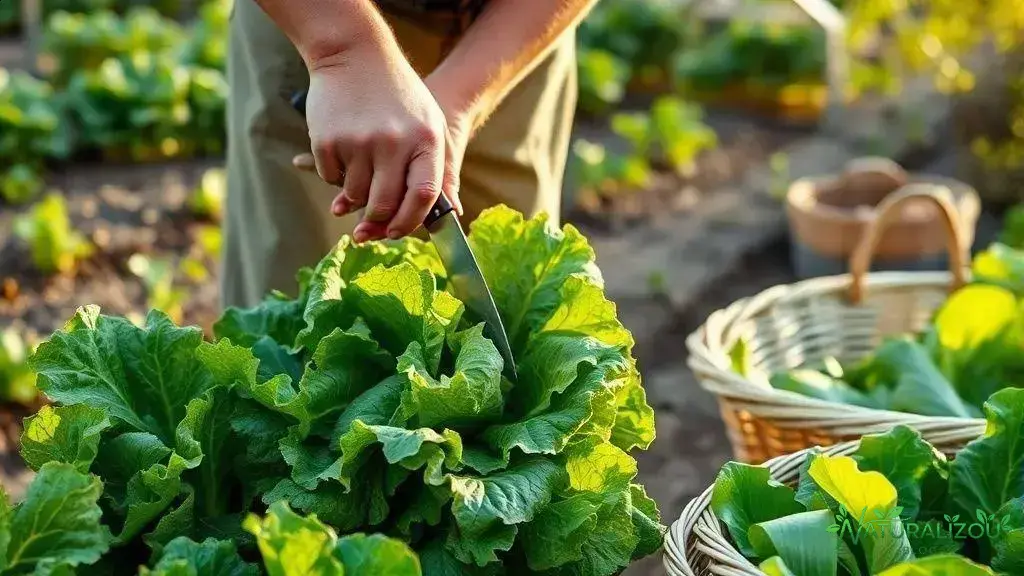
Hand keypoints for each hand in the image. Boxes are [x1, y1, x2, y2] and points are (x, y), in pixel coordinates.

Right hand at [302, 43, 462, 241]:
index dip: (411, 221)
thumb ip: (438, 168)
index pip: (423, 195)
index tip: (399, 232)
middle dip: (377, 220)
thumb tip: (453, 214)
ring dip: (354, 195)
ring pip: (355, 195)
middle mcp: (394, 143)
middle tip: (371, 223)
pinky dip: (334, 175)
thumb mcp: (429, 123)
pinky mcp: (329, 140)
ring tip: (358, 171)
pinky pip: (330, 178)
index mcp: (425, 140)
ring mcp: (360, 142)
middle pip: (384, 204)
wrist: (354, 53)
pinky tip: (342, 151)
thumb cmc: (398, 94)